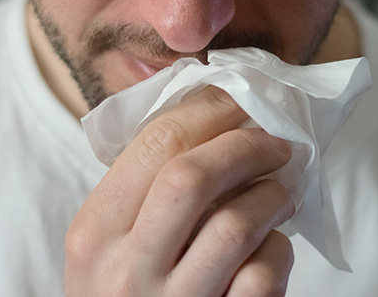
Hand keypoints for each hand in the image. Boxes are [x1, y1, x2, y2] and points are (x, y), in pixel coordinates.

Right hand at [65, 87, 295, 295]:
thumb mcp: (108, 248)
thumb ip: (142, 192)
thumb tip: (214, 115)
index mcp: (93, 234)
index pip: (154, 144)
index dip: (210, 110)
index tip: (241, 101)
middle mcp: (124, 270)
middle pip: (193, 177)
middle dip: (245, 145)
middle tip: (275, 141)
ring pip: (235, 224)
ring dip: (272, 195)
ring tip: (284, 189)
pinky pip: (261, 275)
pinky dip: (278, 251)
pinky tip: (273, 247)